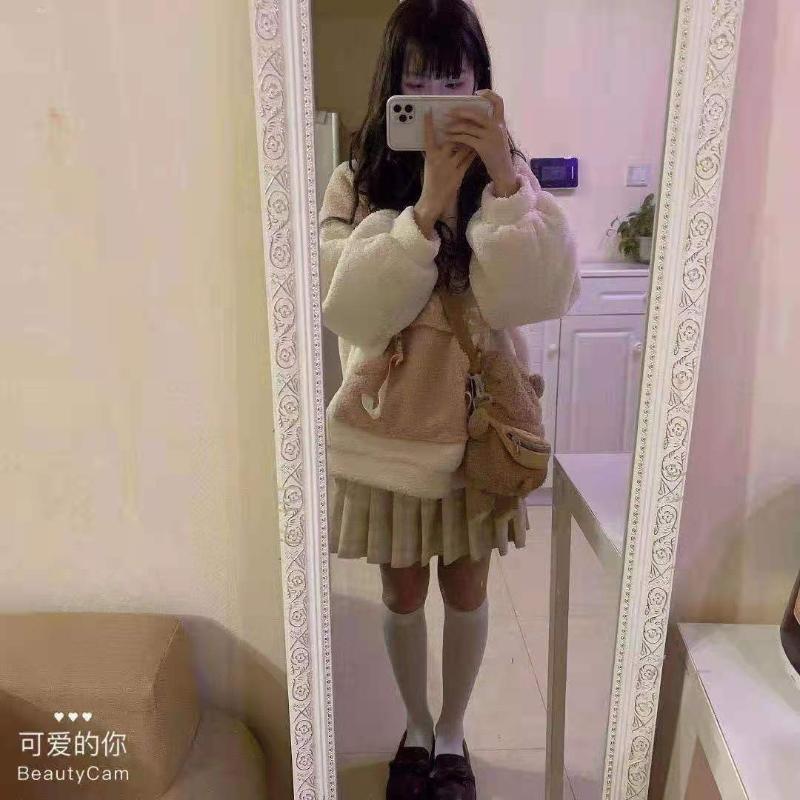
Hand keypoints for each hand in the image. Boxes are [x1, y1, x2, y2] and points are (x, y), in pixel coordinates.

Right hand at [413, 110, 476, 238]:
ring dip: (471, 139)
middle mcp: (439, 159)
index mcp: (430, 156)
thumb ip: (433, 152)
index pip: (428, 137)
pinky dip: (473, 152)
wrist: (433, 201)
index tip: (429, 112)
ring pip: (463, 148)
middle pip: (452, 139)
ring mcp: (449, 167)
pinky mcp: (458, 174)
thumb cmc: (431, 182)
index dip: (429, 125)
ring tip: (477, 129)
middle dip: (459, 129)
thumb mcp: (429, 165)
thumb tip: (434, 138)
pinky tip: (479, 146)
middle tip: (465, 119)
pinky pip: (469, 160)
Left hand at [443, 89, 518, 197]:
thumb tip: (474, 119)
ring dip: (454, 126)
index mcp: (501, 123)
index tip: (477, 93)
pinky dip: (456, 137)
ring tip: (444, 127)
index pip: (498, 102)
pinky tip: (448, 138)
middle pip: (476, 113)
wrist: (504, 172)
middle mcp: (497, 127)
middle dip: (460, 112)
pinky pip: (466, 138)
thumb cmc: (498, 156)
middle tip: (448, 112)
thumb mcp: (498, 138)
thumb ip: (490, 127)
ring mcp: (491, 136)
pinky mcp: (484, 146)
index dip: (489, 94)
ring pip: (469, 126)